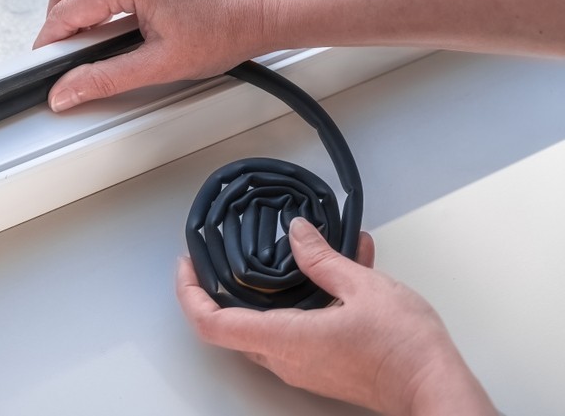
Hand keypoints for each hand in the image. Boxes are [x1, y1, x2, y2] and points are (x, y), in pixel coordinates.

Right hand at [33, 0, 272, 111]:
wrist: (264, 8)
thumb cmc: (226, 29)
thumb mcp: (159, 64)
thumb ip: (104, 78)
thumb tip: (66, 91)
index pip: (65, 11)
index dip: (49, 44)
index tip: (44, 67)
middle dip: (57, 24)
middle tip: (64, 59)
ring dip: (74, 8)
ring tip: (88, 45)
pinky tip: (109, 24)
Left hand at [176, 218, 496, 414]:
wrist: (435, 389)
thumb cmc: (403, 349)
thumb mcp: (362, 286)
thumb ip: (322, 258)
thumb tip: (297, 233)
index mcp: (284, 339)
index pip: (212, 324)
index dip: (189, 293)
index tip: (187, 264)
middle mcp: (286, 359)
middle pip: (231, 324)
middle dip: (221, 286)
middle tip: (222, 253)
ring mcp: (304, 366)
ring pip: (266, 323)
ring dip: (270, 287)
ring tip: (294, 246)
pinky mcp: (323, 365)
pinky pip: (297, 327)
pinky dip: (304, 297)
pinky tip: (337, 264)